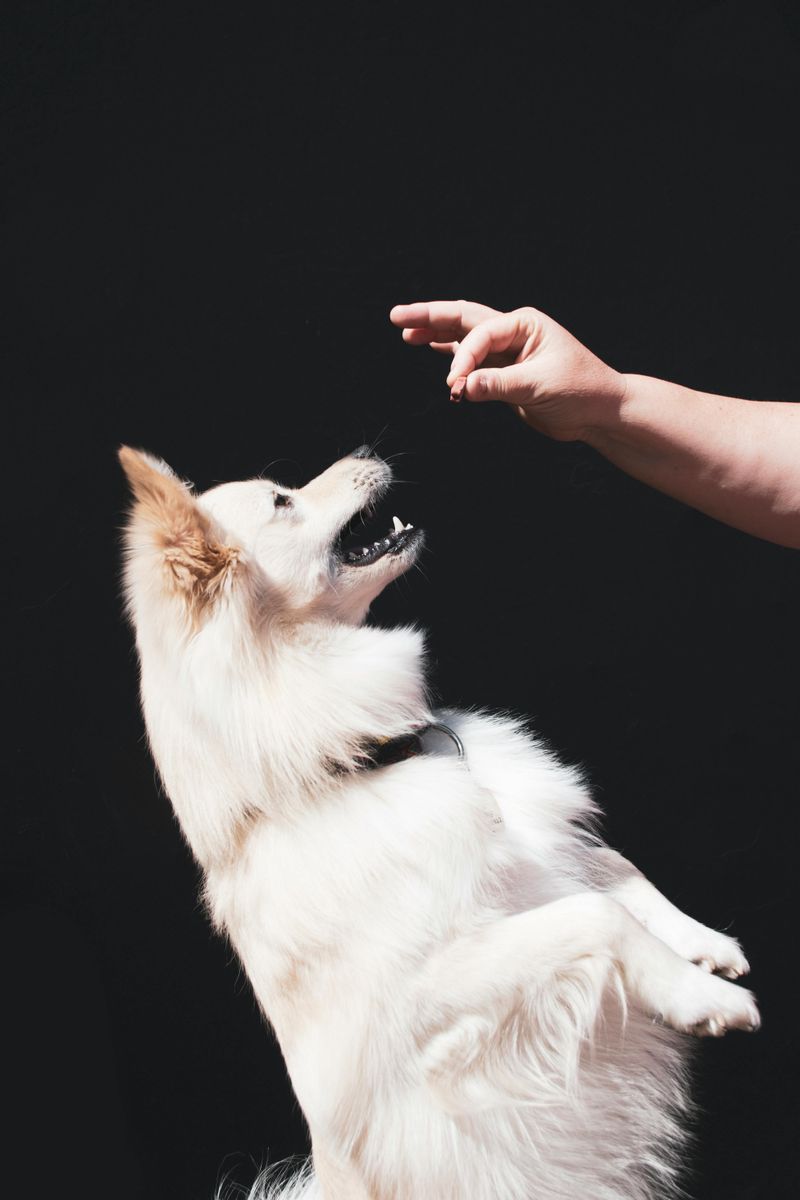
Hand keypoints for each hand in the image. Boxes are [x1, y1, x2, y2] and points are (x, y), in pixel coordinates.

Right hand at [389, 300, 625, 442]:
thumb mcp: (540, 386)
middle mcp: (513, 331)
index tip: (456, 385)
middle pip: (463, 319)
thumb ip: (498, 384)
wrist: (600, 412)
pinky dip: (450, 354)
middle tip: (397, 317)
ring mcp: (508, 351)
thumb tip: (462, 385)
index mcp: (524, 324)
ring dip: (435, 334)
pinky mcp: (505, 372)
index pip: (480, 334)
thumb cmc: (581, 391)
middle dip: (430, 318)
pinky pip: (471, 358)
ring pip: (464, 336)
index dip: (463, 358)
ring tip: (405, 332)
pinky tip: (430, 347)